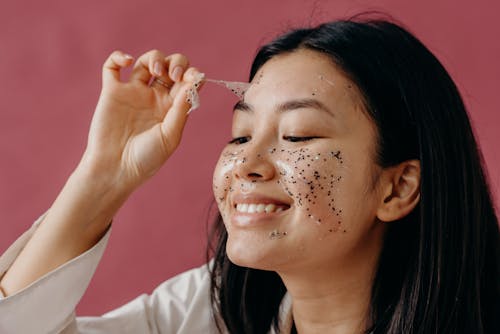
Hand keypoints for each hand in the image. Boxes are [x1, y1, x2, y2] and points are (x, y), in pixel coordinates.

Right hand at [79, 50, 201, 192]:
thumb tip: (193, 84)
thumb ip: (181, 110)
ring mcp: (133, 93)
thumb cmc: (146, 159)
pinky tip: (127, 61)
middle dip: (177, 63)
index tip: (193, 78)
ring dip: (154, 57)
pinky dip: (118, 57)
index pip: (187, 82)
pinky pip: (112, 66)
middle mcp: (154, 98)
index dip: (192, 75)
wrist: (115, 170)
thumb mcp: (170, 136)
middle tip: (175, 75)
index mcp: (172, 109)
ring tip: (156, 70)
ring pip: (146, 62)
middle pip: (170, 67)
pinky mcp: (112, 92)